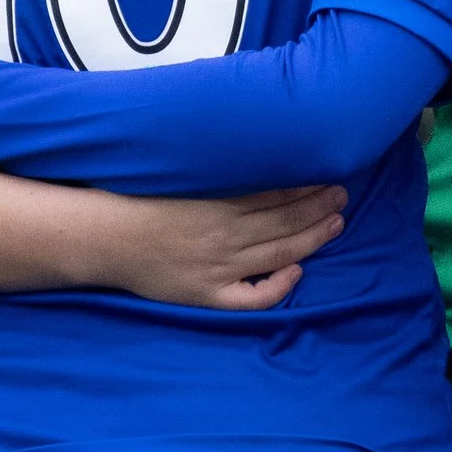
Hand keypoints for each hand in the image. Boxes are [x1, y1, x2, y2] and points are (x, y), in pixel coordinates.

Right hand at [98, 185, 348, 310]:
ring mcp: (219, 268)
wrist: (108, 238)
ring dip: (312, 238)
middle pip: (286, 221)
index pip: (279, 193)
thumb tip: (260, 153)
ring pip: (279, 254)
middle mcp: (226, 236)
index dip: (309, 186)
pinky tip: (298, 272)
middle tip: (342, 195)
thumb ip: (224, 171)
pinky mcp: (208, 294)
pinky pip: (253, 298)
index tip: (330, 174)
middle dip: (320, 207)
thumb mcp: (186, 177)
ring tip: (336, 223)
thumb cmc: (144, 201)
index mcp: (221, 203)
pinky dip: (279, 287)